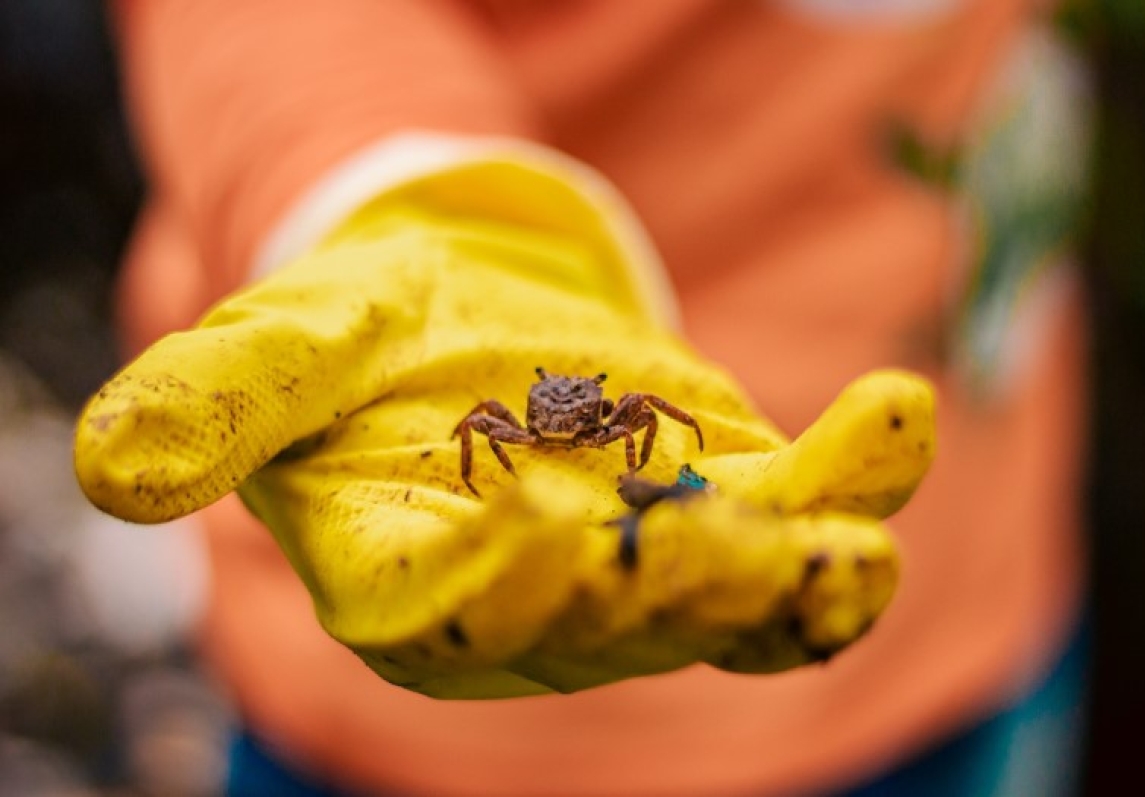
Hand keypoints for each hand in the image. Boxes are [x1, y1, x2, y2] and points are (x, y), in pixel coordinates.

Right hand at [75, 168, 934, 697]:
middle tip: (747, 542)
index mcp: (405, 578)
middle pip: (609, 617)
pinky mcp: (715, 511)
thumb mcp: (270, 347)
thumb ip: (208, 406)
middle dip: (675, 585)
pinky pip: (796, 530)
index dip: (497, 583)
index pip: (451, 612)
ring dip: (796, 572)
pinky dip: (854, 494)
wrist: (453, 319)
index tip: (542, 525)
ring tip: (858, 535)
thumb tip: (115, 471)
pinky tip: (896, 421)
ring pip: (724, 599)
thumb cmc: (352, 341)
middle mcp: (532, 600)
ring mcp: (636, 566)